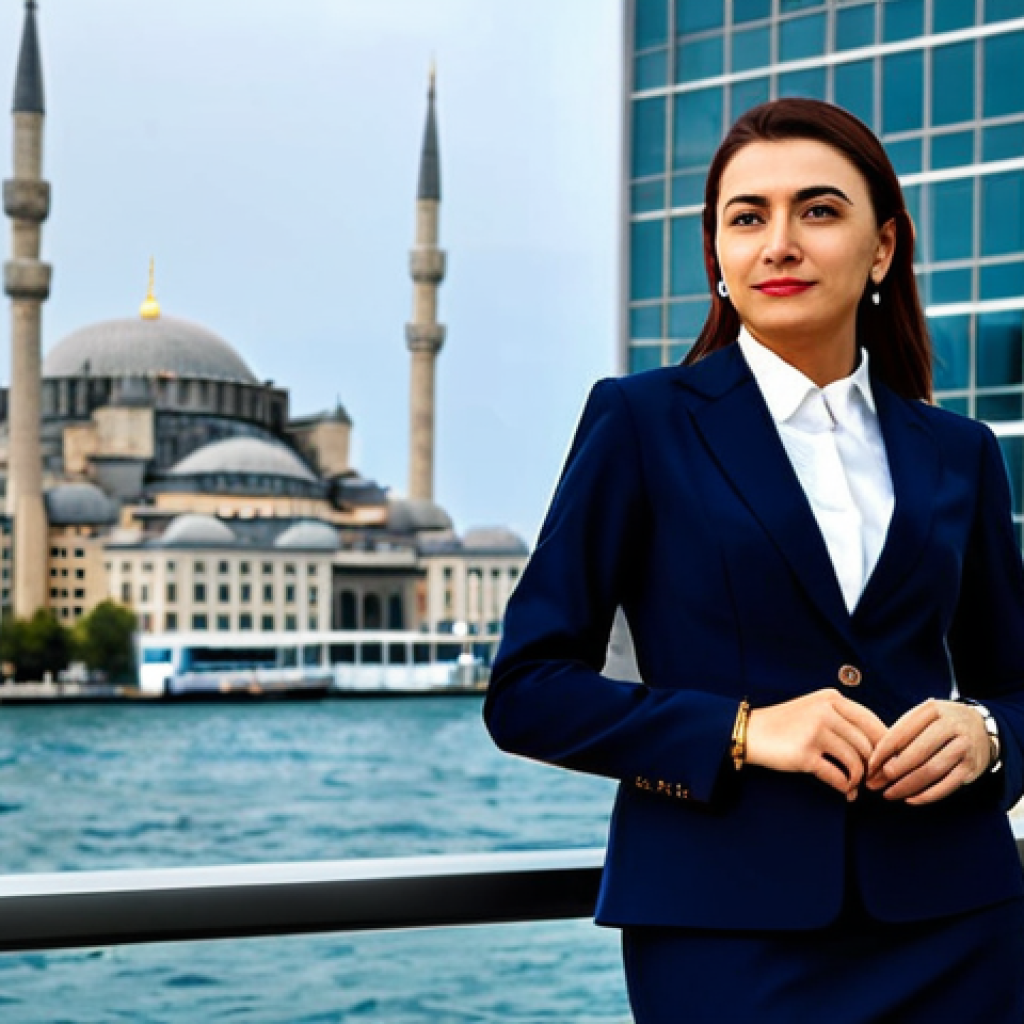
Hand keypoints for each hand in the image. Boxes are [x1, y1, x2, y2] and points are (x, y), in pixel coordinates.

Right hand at [745, 689, 887, 800]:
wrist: (751, 732)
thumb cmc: (786, 724)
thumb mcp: (815, 709)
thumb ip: (844, 719)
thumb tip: (880, 747)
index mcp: (831, 698)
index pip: (872, 722)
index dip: (884, 746)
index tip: (885, 762)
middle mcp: (825, 712)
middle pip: (866, 745)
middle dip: (874, 767)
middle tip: (873, 781)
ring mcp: (814, 732)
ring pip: (855, 762)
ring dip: (859, 780)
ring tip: (856, 787)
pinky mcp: (804, 754)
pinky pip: (838, 776)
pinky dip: (845, 788)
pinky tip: (845, 792)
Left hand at [865, 699, 990, 805]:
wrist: (981, 727)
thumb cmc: (939, 724)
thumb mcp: (922, 718)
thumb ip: (900, 735)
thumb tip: (875, 765)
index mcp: (932, 709)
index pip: (901, 734)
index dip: (881, 753)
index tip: (869, 767)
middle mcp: (951, 726)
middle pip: (917, 754)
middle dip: (892, 772)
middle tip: (874, 784)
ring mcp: (964, 747)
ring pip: (931, 771)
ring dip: (906, 786)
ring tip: (889, 794)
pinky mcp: (972, 767)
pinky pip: (947, 785)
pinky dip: (927, 795)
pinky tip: (910, 799)